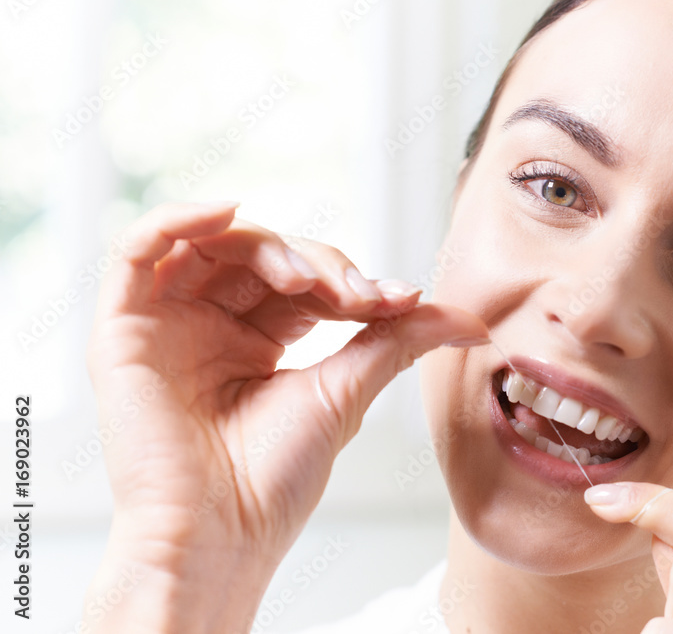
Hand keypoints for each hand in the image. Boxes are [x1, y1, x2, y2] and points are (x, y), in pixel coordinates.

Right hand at [85, 201, 487, 594]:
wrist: (222, 535)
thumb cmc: (276, 479)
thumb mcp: (347, 391)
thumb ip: (399, 340)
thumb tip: (472, 320)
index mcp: (257, 342)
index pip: (301, 280)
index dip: (347, 278)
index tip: (399, 300)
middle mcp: (210, 326)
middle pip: (260, 255)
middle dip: (317, 263)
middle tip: (356, 295)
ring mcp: (166, 326)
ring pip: (210, 245)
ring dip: (265, 245)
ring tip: (307, 278)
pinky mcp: (122, 331)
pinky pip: (135, 251)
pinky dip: (177, 220)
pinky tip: (226, 212)